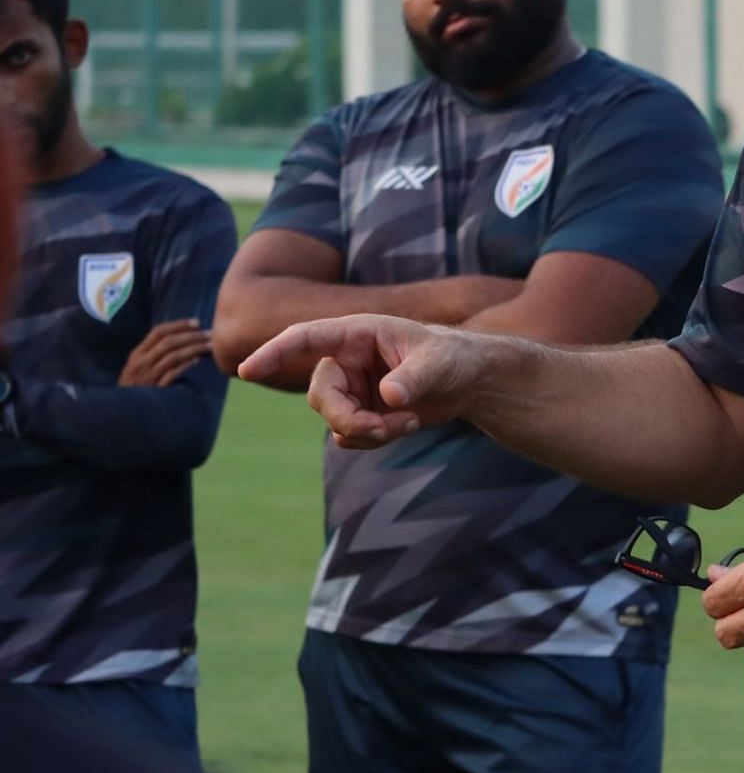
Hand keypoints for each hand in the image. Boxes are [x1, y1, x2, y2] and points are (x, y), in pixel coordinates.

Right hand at [119, 320, 210, 387]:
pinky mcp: (155, 389)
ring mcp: (148, 376)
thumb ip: (152, 353)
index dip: (178, 325)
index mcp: (137, 354)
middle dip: (192, 336)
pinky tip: (198, 360)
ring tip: (210, 346)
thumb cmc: (134, 387)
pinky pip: (172, 374)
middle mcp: (141, 363)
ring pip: (173, 356)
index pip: (158, 332)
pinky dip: (185, 365)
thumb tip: (181, 338)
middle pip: (169, 342)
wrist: (122, 411)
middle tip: (210, 334)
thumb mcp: (137, 367)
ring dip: (194, 349)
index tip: (197, 322)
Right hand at [237, 314, 501, 448]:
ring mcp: (351, 388)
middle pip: (319, 395)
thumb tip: (387, 397)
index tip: (246, 371)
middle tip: (380, 428)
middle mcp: (346, 360)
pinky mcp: (360, 412)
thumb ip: (414, 378)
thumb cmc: (454, 357)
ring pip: (333, 419)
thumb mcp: (440, 362)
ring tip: (408, 421)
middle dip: (346, 417)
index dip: (274, 352)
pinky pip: (348, 435)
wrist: (469, 381)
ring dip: (366, 431)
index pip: (305, 338)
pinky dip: (374, 438)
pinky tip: (405, 424)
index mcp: (357, 333)